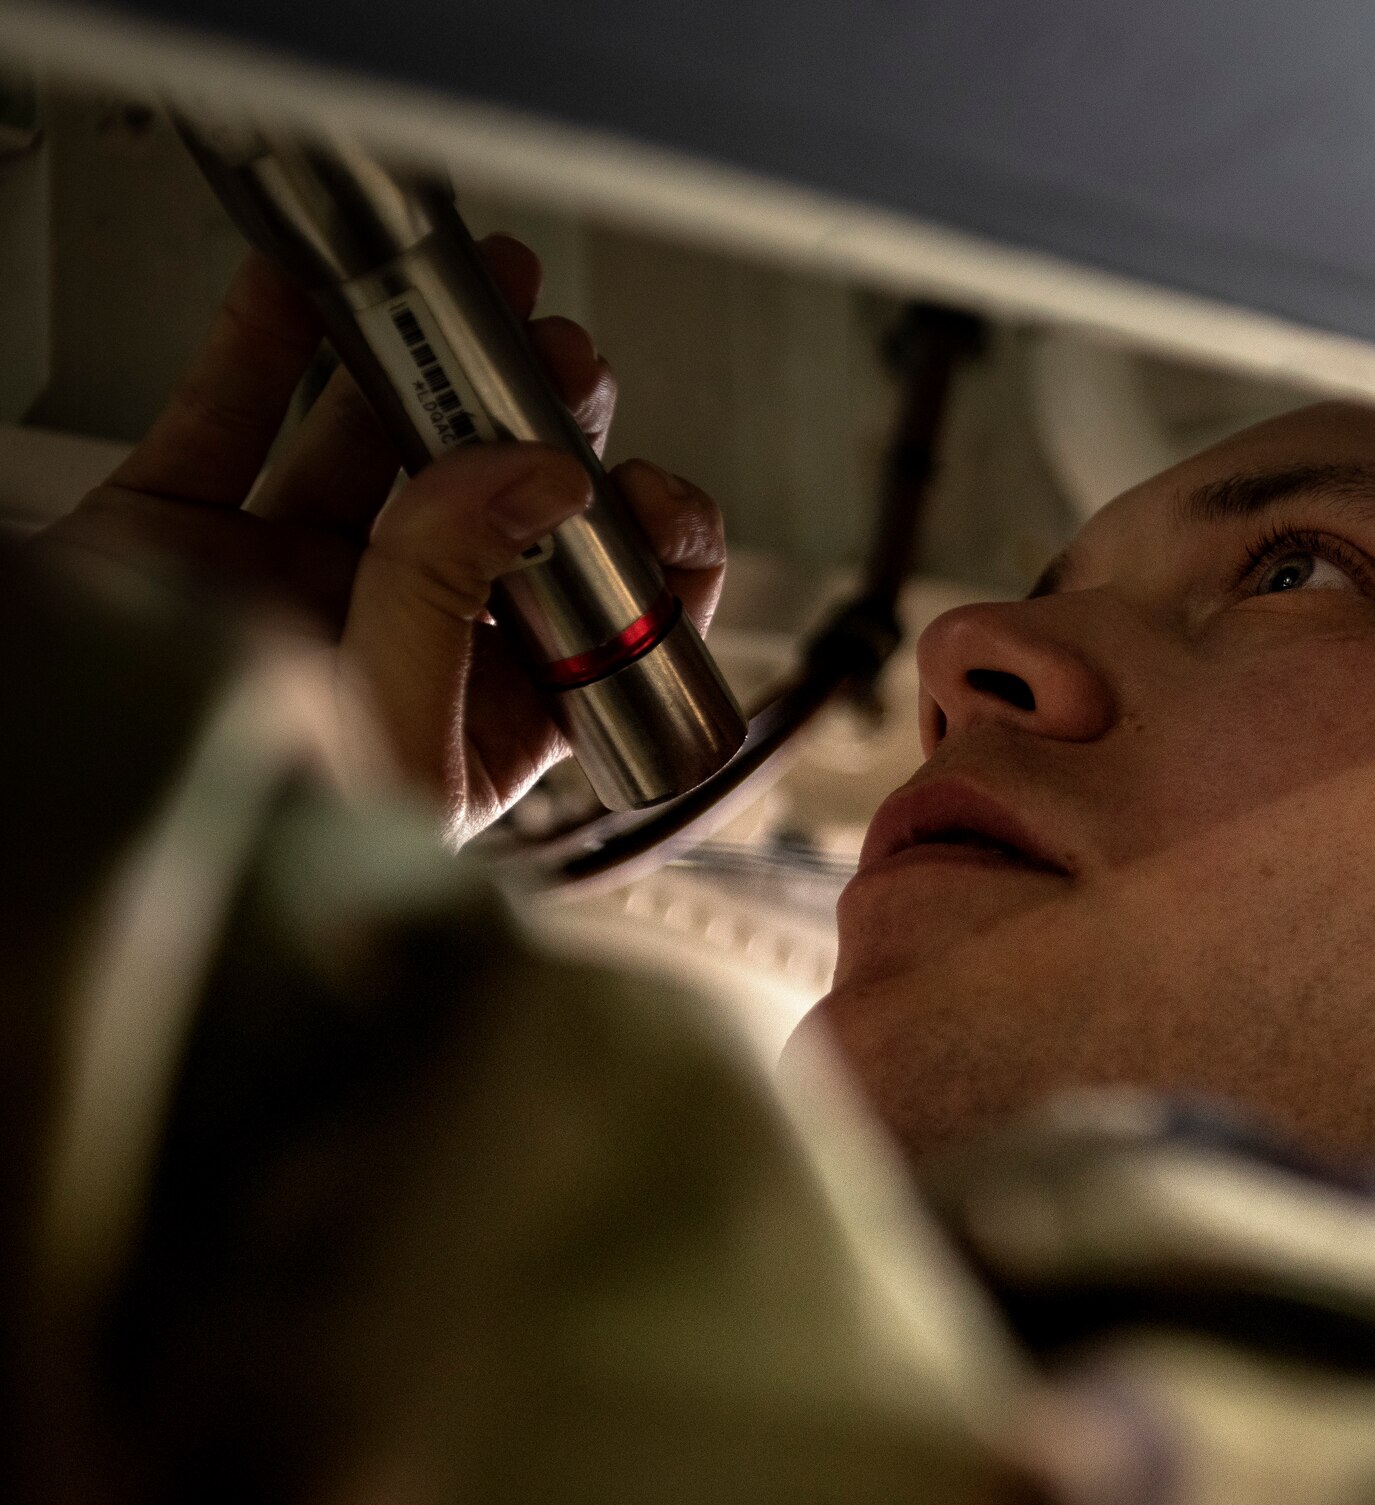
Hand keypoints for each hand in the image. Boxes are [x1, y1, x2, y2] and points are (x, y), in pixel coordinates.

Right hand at [38, 235, 725, 845]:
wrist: (51, 831)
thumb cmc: (242, 844)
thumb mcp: (385, 728)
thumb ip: (453, 595)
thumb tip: (537, 474)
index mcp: (471, 721)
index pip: (594, 625)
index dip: (640, 555)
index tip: (656, 493)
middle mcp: (393, 643)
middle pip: (495, 511)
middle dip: (541, 426)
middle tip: (564, 361)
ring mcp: (286, 581)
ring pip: (371, 448)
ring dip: (426, 362)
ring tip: (482, 289)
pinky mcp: (182, 536)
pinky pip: (229, 417)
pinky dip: (267, 342)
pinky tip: (308, 289)